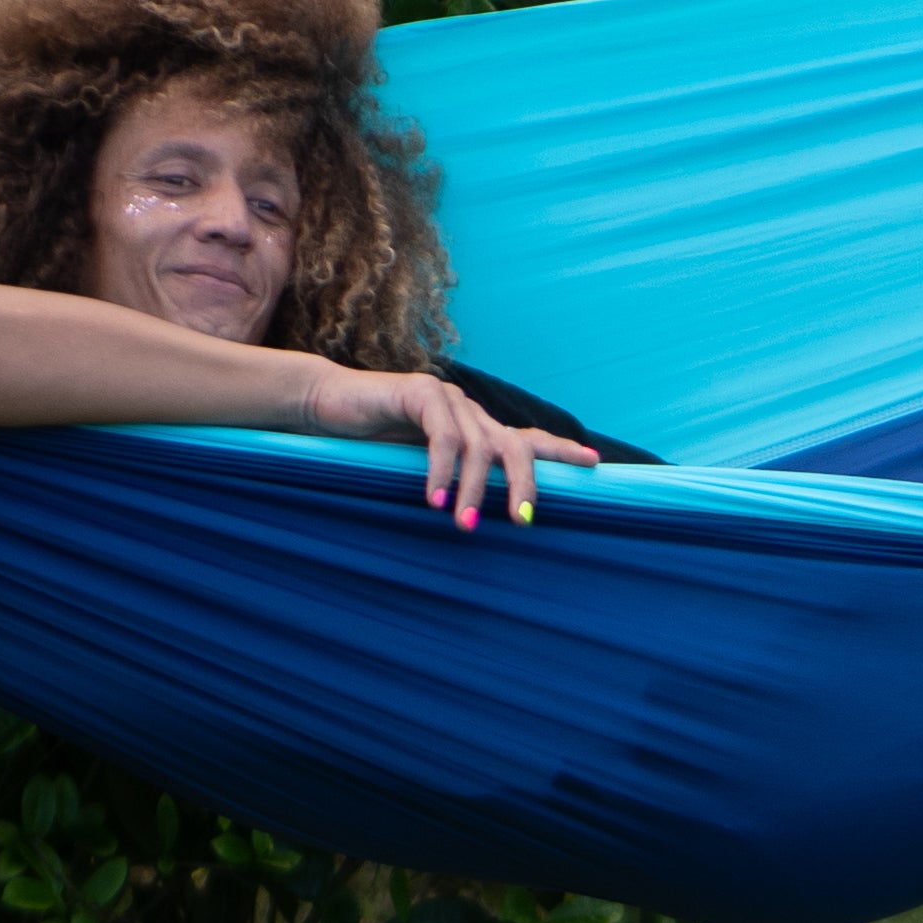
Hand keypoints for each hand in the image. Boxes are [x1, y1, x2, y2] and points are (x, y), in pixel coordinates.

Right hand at [315, 368, 596, 532]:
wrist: (327, 407)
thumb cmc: (371, 447)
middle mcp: (470, 412)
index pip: (526, 440)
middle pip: (514, 445)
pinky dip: (440, 469)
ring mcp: (448, 400)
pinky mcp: (420, 393)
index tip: (594, 464)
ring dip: (472, 489)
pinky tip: (432, 498)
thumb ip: (447, 488)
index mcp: (476, 430)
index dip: (560, 450)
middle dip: (524, 482)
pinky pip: (442, 435)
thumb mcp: (416, 472)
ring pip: (478, 445)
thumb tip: (473, 529)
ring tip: (465, 524)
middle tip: (522, 521)